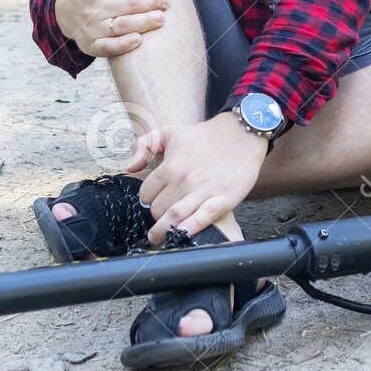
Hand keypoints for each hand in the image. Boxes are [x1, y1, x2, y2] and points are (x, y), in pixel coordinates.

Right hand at [55, 0, 170, 58]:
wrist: (66, 12)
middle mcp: (92, 9)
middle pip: (129, 5)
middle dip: (151, 2)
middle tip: (166, 2)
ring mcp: (92, 29)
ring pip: (123, 26)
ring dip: (145, 22)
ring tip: (161, 18)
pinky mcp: (91, 46)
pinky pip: (108, 47)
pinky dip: (124, 45)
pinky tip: (139, 39)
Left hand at [127, 113, 266, 242]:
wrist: (240, 134)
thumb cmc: (204, 136)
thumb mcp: (169, 132)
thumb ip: (144, 146)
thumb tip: (130, 168)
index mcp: (170, 166)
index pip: (146, 193)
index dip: (146, 200)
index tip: (151, 202)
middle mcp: (184, 180)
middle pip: (158, 209)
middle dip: (154, 217)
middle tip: (156, 220)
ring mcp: (204, 191)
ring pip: (175, 217)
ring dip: (163, 231)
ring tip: (158, 238)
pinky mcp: (224, 199)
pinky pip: (203, 219)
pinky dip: (190, 229)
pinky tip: (181, 236)